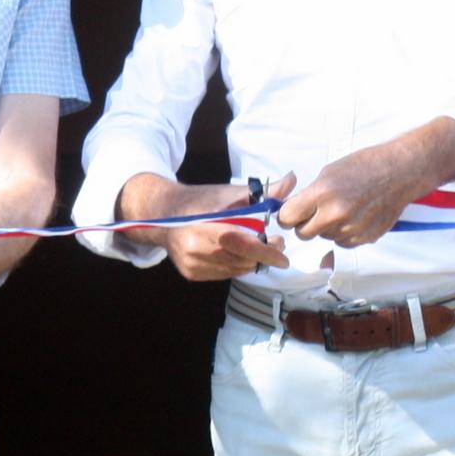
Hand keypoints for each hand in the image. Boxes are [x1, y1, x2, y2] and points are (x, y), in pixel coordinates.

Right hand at [146, 176, 292, 282]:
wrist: (162, 213)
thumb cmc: (200, 200)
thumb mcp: (231, 192)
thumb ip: (263, 192)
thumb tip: (292, 181)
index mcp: (206, 225)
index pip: (243, 244)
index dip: (267, 252)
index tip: (283, 255)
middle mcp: (196, 249)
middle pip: (242, 260)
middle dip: (264, 255)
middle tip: (276, 244)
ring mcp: (193, 264)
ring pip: (235, 270)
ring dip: (251, 261)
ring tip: (257, 245)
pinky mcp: (191, 274)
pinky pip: (224, 274)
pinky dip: (235, 265)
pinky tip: (236, 252)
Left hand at [275, 147, 414, 247]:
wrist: (399, 172)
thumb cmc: (365, 166)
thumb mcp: (328, 173)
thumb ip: (309, 195)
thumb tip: (292, 211)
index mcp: (322, 193)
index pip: (288, 217)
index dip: (287, 215)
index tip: (291, 213)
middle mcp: (335, 214)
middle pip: (303, 233)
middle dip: (305, 224)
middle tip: (316, 211)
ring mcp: (351, 229)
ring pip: (324, 238)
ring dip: (327, 227)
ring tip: (344, 207)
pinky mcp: (364, 238)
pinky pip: (342, 242)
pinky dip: (344, 233)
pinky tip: (355, 215)